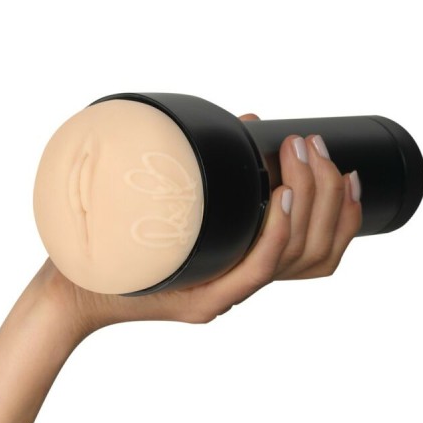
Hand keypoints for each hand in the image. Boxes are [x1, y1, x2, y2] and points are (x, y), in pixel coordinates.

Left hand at [45, 114, 362, 336]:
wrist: (74, 287)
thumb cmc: (125, 241)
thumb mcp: (181, 199)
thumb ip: (217, 169)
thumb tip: (250, 121)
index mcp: (247, 265)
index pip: (322, 253)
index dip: (347, 214)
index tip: (346, 169)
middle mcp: (244, 284)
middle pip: (317, 250)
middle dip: (329, 192)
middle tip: (313, 146)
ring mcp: (226, 294)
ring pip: (294, 256)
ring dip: (307, 199)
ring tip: (298, 155)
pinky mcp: (200, 301)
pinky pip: (254, 271)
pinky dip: (274, 231)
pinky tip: (279, 195)